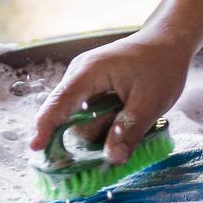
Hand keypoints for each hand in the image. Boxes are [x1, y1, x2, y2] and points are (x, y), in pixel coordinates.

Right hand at [27, 29, 198, 164]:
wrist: (167, 43)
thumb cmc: (160, 66)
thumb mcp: (150, 102)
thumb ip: (129, 130)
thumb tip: (111, 159)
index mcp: (88, 73)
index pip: (60, 102)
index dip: (46, 126)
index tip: (35, 148)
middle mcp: (78, 76)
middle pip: (70, 117)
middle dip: (90, 136)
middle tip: (119, 145)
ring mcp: (83, 82)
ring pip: (81, 119)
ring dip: (101, 130)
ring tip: (131, 121)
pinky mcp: (91, 89)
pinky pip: (89, 114)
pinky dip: (104, 124)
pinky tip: (124, 120)